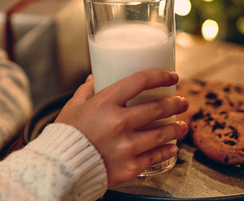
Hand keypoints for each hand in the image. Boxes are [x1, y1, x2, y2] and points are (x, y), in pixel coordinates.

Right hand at [55, 70, 188, 187]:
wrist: (61, 166)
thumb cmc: (66, 134)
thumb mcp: (73, 106)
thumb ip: (87, 90)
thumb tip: (96, 77)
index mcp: (105, 103)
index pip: (140, 81)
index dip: (160, 76)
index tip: (171, 77)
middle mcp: (118, 122)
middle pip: (157, 108)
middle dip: (175, 103)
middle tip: (181, 102)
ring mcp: (126, 145)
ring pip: (162, 133)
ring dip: (176, 128)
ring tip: (182, 125)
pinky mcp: (129, 166)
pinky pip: (155, 156)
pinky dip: (167, 151)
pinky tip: (172, 147)